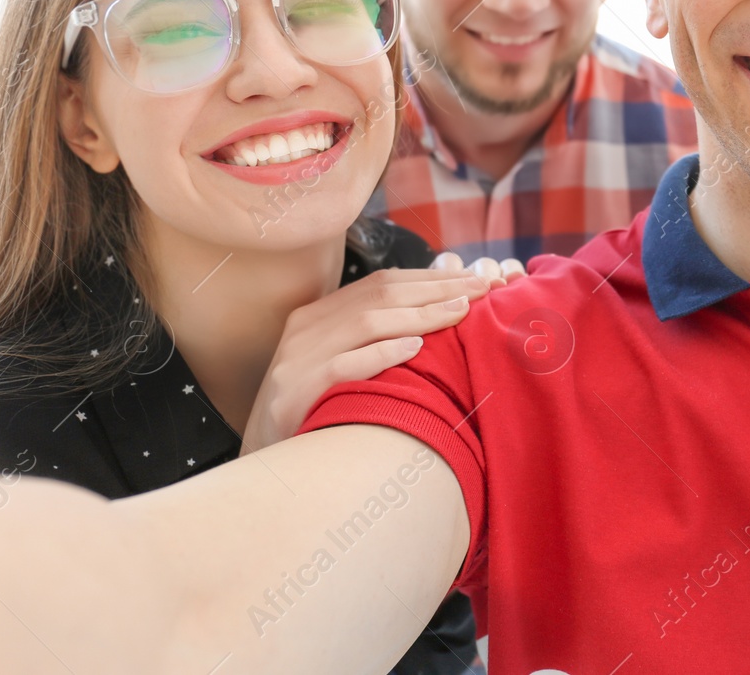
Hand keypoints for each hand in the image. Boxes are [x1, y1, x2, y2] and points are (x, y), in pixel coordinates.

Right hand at [241, 253, 525, 453]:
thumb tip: (442, 313)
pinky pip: (342, 364)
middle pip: (379, 296)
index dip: (431, 277)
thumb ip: (377, 338)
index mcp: (317, 316)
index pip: (381, 284)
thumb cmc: (317, 415)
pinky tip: (414, 347)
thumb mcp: (342, 368)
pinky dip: (381, 352)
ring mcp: (296, 360)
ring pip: (365, 323)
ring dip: (420, 315)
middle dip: (436, 289)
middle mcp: (305, 329)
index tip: (475, 279)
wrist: (267, 470)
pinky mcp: (294, 392)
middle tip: (481, 288)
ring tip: (459, 311)